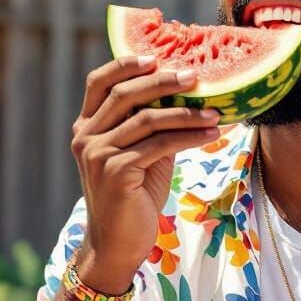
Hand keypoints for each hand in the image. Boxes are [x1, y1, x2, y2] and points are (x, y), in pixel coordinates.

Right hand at [70, 56, 221, 292]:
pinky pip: (158, 145)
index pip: (99, 82)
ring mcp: (97, 154)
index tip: (156, 56)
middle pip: (125, 94)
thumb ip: (151, 126)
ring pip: (146, 119)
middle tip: (195, 76)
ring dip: (185, 113)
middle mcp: (86, 137)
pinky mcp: (116, 172)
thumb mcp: (140, 155)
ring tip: (215, 111)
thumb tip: (186, 97)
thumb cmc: (133, 197)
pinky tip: (210, 135)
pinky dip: (188, 137)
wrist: (117, 244)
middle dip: (163, 82)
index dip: (125, 64)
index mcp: (85, 127)